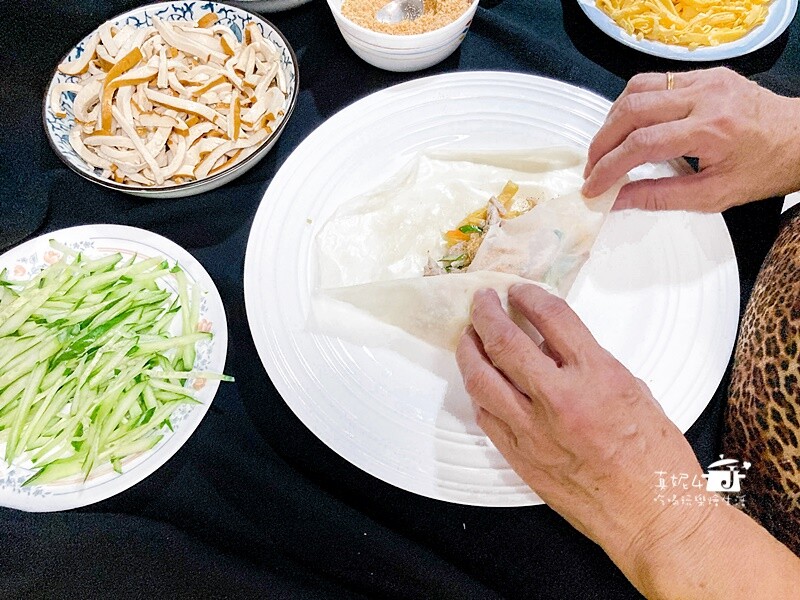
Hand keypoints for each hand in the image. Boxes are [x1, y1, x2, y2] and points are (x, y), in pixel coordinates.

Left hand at [456, 285, 706, 571]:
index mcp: (597, 376)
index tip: (519, 291)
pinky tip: (479, 382)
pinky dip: (479, 392)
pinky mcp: (521, 457)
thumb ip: (589, 363)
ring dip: (470, 350)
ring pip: (482, 379)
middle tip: (481, 301)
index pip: (551, 317)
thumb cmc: (655, 458)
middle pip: (505, 341)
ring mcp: (534, 430)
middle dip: (486, 312)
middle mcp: (559, 399)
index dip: (529, 296)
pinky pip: (486, 416)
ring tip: (469, 336)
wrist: (652, 516)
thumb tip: (552, 345)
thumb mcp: (634, 391)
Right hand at [582, 67, 799, 211]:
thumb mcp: (713, 196)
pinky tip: (627, 125)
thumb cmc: (763, 170)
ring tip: (605, 147)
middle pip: (632, 110)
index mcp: (711, 130)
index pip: (642, 143)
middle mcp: (706, 97)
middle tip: (592, 167)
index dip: (609, 166)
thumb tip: (618, 200)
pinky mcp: (706, 74)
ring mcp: (706, 80)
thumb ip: (660, 197)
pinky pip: (655, 80)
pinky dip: (632, 104)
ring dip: (613, 119)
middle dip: (602, 141)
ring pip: (638, 88)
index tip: (592, 186)